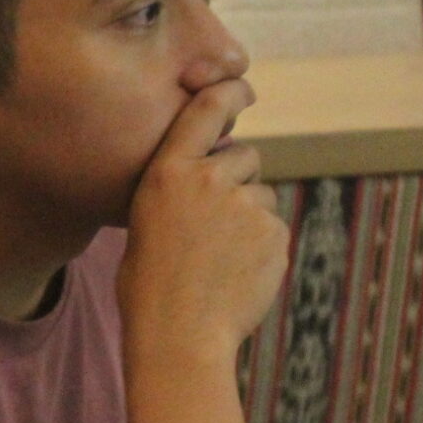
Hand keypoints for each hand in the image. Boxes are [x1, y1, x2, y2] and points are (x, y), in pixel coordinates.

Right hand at [118, 79, 286, 354]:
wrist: (178, 334)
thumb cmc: (149, 283)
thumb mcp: (148, 219)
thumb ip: (183, 188)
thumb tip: (218, 174)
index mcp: (168, 171)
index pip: (206, 110)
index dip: (230, 92)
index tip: (243, 88)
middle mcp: (210, 179)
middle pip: (245, 156)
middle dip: (238, 180)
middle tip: (213, 224)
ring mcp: (246, 206)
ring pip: (262, 196)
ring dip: (250, 217)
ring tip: (220, 257)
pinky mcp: (274, 233)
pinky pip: (273, 228)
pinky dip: (261, 247)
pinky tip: (236, 273)